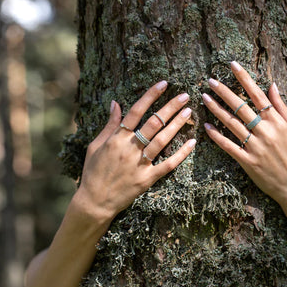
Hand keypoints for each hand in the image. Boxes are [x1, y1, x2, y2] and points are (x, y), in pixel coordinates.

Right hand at [75, 81, 195, 222]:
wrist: (94, 202)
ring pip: (162, 140)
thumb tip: (116, 102)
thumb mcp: (96, 145)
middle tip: (184, 96)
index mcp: (116, 138)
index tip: (163, 84)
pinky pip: (168, 165)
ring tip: (189, 112)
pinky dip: (181, 154)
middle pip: (153, 123)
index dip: (150, 96)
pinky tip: (192, 143)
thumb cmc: (93, 172)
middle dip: (170, 107)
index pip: (135, 111)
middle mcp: (129, 149)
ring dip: (177, 125)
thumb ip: (109, 125)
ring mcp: (139, 164)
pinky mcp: (148, 179)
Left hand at [202, 62, 286, 204]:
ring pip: (231, 124)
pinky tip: (207, 126)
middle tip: (210, 80)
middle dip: (224, 91)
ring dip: (216, 110)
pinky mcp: (247, 161)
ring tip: (204, 98)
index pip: (257, 94)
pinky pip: (229, 146)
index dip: (244, 78)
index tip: (232, 65)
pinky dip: (217, 137)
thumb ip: (282, 106)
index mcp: (276, 121)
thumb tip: (272, 85)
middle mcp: (265, 131)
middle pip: (240, 106)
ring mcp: (255, 146)